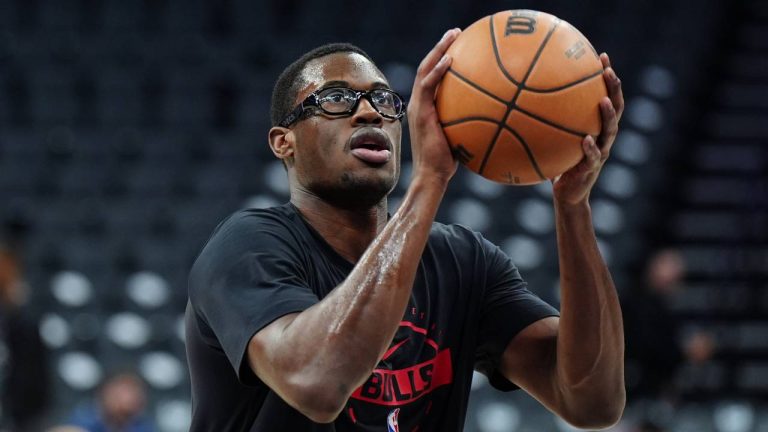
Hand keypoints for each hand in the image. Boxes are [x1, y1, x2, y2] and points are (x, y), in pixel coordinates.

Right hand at [407, 28, 461, 184]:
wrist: (433, 176)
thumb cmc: (449, 163)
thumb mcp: (462, 137)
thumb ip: (470, 122)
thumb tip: (497, 116)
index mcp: (426, 107)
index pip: (431, 76)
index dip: (442, 58)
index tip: (458, 44)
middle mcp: (418, 103)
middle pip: (427, 67)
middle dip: (441, 46)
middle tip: (456, 32)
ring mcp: (417, 107)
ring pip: (425, 70)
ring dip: (438, 50)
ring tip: (453, 35)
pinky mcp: (420, 113)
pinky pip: (428, 86)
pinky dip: (438, 71)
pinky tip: (451, 59)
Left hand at [552, 53, 623, 205]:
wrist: (567, 196)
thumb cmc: (557, 164)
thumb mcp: (551, 141)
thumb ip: (543, 123)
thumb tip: (518, 99)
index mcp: (596, 127)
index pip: (606, 96)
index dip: (606, 78)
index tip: (601, 56)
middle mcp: (603, 137)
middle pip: (616, 108)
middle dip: (614, 88)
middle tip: (608, 71)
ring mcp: (601, 153)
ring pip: (611, 131)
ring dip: (609, 115)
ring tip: (603, 101)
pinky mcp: (591, 170)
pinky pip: (593, 157)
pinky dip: (590, 148)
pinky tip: (585, 139)